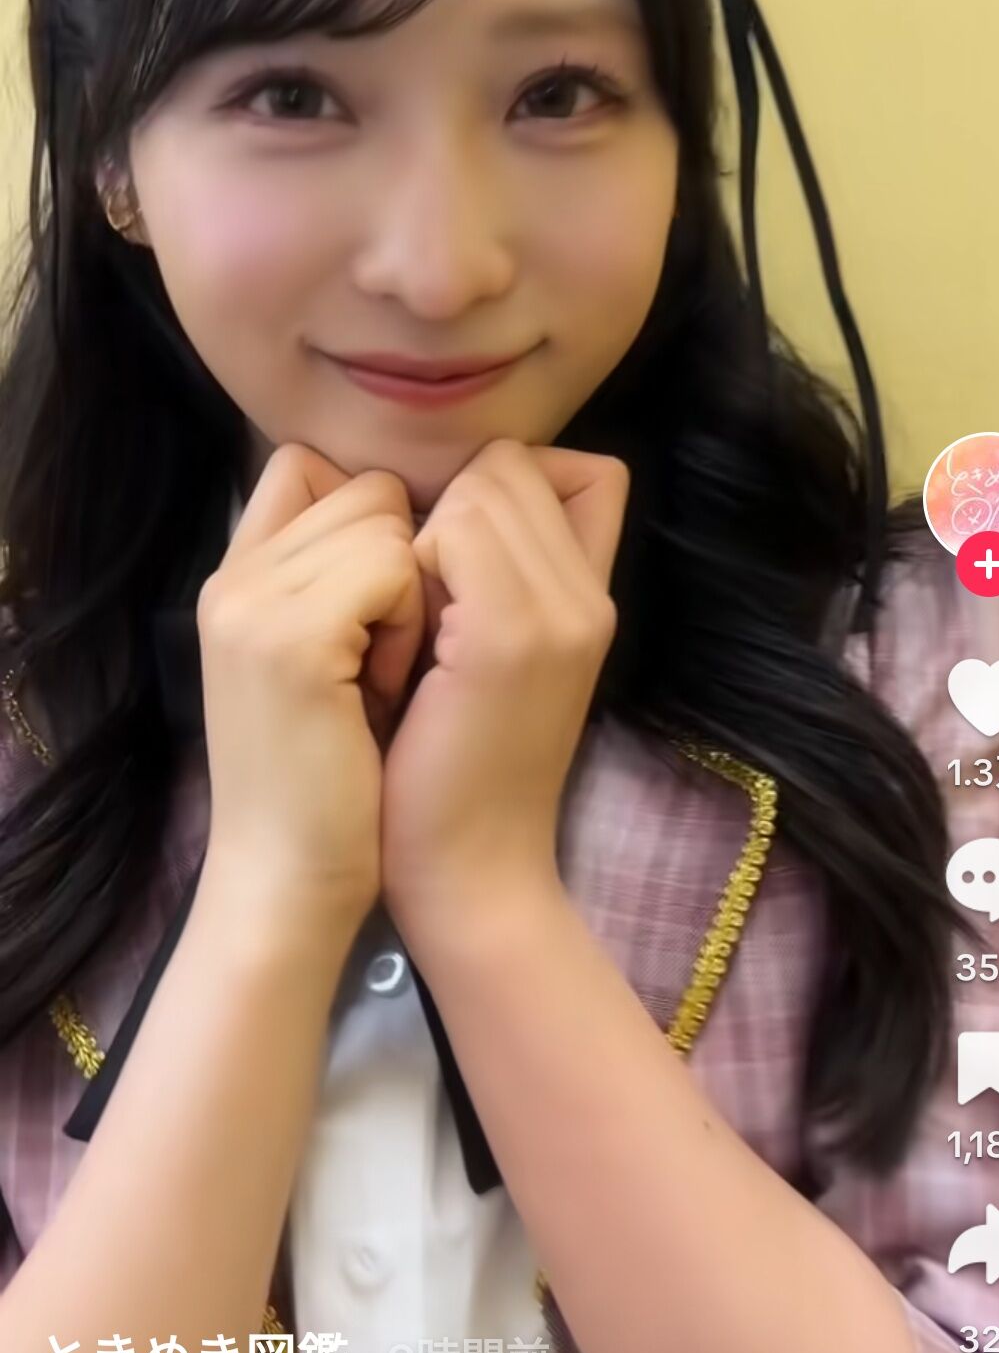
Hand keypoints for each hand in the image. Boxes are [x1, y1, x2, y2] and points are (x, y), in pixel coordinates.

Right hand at [197, 443, 424, 931]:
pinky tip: (386, 690)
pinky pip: (394, 566)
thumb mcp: (324, 664)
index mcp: (236, 582)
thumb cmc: (330, 787)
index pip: (310, 468)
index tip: (385, 608)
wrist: (289, 885)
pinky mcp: (290, 638)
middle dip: (402, 559)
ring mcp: (253, 603)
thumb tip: (410, 520)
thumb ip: (339, 585)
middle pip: (363, 486)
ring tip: (384, 678)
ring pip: (385, 520)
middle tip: (385, 656)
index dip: (375, 524)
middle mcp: (232, 579)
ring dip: (412, 595)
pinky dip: (410, 625)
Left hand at [379, 439, 629, 943]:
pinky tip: (399, 648)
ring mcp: (560, 613)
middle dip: (447, 514)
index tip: (452, 571)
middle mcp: (591, 598)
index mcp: (591, 601)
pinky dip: (404, 571)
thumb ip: (497, 578)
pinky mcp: (509, 636)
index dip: (496, 496)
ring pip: (481, 487)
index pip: (575, 468)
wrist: (467, 878)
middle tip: (418, 611)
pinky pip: (448, 530)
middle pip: (512, 466)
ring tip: (410, 632)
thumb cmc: (451, 771)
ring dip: (421, 542)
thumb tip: (450, 497)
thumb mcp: (491, 659)